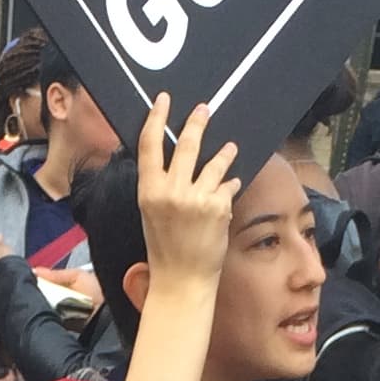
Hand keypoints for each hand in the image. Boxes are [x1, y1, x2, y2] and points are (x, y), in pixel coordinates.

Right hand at [134, 94, 240, 294]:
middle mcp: (170, 191)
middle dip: (196, 123)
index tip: (164, 100)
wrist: (181, 280)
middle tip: (204, 110)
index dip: (156, 118)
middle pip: (185, 145)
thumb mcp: (152, 213)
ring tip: (230, 148)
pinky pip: (227, 185)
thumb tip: (173, 159)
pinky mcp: (218, 207)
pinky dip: (230, 184)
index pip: (149, 145)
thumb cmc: (165, 248)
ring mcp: (196, 198)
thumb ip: (160, 185)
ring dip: (224, 153)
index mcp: (148, 191)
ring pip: (214, 162)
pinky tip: (230, 185)